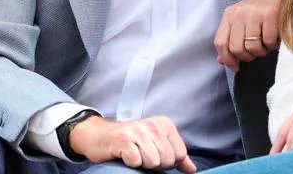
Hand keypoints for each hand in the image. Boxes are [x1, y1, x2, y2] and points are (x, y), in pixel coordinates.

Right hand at [68, 115, 196, 172]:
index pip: (179, 154)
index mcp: (165, 124)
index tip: (155, 155)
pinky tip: (125, 155)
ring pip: (154, 162)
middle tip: (142, 156)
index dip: (168, 162)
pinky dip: (131, 164)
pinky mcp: (123, 140)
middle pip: (167, 160)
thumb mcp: (156, 144)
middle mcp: (153, 125)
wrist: (100, 136)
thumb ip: (176, 155)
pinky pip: (137, 162)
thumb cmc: (131, 142)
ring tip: (134, 155)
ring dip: (143, 164)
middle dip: (156, 164)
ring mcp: (138, 131)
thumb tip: (192, 170)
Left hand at [214, 0, 286, 71]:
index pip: (220, 43)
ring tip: (266, 44)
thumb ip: (231, 38)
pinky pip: (268, 42)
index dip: (227, 59)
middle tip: (256, 52)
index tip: (235, 67)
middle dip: (248, 57)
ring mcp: (254, 13)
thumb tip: (222, 60)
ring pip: (252, 47)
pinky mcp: (270, 14)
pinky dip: (272, 46)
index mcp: (229, 14)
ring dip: (261, 52)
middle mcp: (239, 13)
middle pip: (236, 48)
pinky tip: (275, 39)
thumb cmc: (261, 9)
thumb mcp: (242, 20)